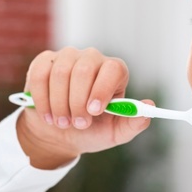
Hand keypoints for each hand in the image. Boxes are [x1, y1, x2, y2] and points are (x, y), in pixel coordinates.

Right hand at [16, 47, 151, 168]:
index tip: (94, 111)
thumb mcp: (115, 133)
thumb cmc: (91, 130)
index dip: (102, 89)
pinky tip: (47, 115)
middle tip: (78, 124)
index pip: (112, 69)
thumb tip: (150, 106)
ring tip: (63, 123)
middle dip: (78, 102)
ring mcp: (67, 57)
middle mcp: (92, 59)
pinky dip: (42, 99)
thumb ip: (133, 122)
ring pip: (60, 73)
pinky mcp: (44, 61)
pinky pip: (40, 74)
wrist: (59, 134)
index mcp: (114, 72)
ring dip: (60, 104)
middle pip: (83, 70)